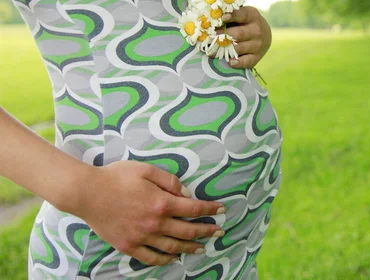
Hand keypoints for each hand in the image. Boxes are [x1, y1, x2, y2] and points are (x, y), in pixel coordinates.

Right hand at [72, 161, 224, 265]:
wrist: (87, 193)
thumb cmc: (117, 177)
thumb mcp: (146, 170)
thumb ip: (170, 181)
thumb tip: (187, 194)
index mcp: (161, 203)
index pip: (194, 209)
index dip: (210, 210)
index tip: (222, 210)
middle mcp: (155, 223)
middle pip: (187, 231)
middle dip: (207, 231)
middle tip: (219, 232)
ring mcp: (141, 237)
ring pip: (172, 247)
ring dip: (190, 248)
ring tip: (201, 248)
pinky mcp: (128, 246)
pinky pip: (151, 258)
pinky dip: (165, 260)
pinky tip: (174, 258)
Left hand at [217, 6, 271, 67]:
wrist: (265, 34)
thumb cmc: (246, 23)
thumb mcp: (242, 15)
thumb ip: (229, 16)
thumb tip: (211, 19)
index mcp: (252, 16)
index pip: (242, 15)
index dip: (232, 16)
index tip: (222, 18)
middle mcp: (257, 30)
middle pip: (239, 34)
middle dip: (223, 36)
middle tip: (209, 38)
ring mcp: (258, 45)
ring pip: (240, 48)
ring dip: (224, 50)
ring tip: (211, 52)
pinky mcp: (257, 57)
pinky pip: (247, 61)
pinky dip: (238, 63)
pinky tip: (230, 62)